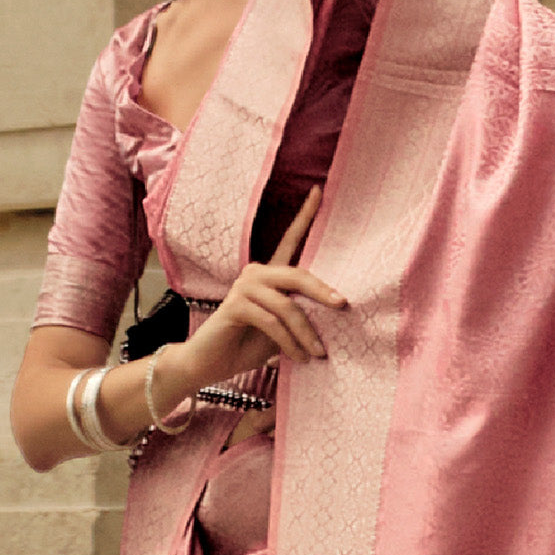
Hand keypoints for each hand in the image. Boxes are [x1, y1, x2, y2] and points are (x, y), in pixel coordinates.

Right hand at [186, 186, 346, 380]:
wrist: (211, 364)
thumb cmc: (250, 345)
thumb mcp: (283, 329)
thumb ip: (301, 314)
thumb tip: (335, 311)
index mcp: (270, 275)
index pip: (289, 239)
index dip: (305, 215)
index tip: (319, 191)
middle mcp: (256, 274)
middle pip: (297, 275)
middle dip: (322, 292)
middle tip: (343, 305)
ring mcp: (244, 287)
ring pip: (288, 306)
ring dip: (306, 334)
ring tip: (317, 354)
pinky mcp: (235, 305)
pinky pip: (272, 322)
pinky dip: (289, 343)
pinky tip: (298, 358)